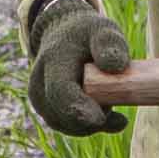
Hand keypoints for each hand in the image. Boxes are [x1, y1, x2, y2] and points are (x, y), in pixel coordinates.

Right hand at [27, 0, 132, 136]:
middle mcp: (39, 84)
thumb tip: (114, 66)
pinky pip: (67, 126)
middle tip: (119, 117)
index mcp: (53, 62)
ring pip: (66, 125)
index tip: (102, 119)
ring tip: (111, 107)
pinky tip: (106, 118)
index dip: (80, 109)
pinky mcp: (46, 111)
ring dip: (91, 124)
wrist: (64, 34)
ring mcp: (40, 100)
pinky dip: (87, 126)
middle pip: (63, 115)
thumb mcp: (103, 30)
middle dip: (92, 121)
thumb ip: (110, 44)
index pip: (61, 92)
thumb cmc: (87, 34)